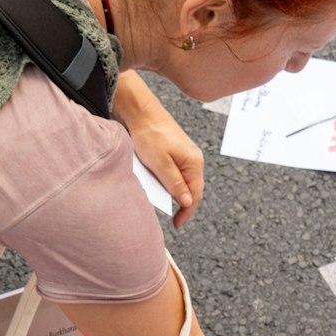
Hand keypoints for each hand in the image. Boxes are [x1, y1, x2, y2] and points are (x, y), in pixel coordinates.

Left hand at [115, 73, 204, 227]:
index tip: (176, 224)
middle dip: (182, 205)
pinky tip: (158, 187)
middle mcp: (193, 160)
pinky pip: (174, 172)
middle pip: (191, 189)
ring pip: (182, 181)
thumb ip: (174, 183)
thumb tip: (187, 202)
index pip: (194, 195)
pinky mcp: (173, 152)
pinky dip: (167, 182)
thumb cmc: (150, 135)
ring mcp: (184, 155)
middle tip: (171, 219)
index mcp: (194, 163)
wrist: (141, 111)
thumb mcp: (160, 164)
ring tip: (163, 205)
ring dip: (174, 194)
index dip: (186, 212)